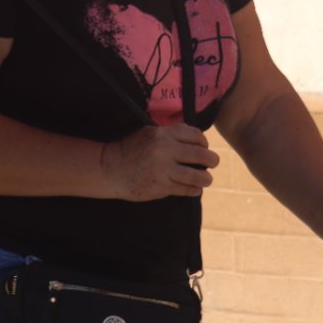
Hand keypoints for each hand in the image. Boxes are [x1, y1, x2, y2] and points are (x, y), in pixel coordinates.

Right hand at [101, 124, 219, 200]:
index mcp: (163, 134)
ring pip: (197, 176)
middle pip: (201, 155)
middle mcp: (165, 150)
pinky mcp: (161, 187)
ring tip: (206, 179)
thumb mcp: (149, 133)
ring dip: (206, 178)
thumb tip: (194, 138)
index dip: (204, 142)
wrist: (110, 169)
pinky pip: (186, 189)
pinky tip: (194, 189)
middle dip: (212, 160)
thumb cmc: (130, 149)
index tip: (204, 147)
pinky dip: (194, 190)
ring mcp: (164, 170)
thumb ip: (170, 134)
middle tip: (213, 163)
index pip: (195, 136)